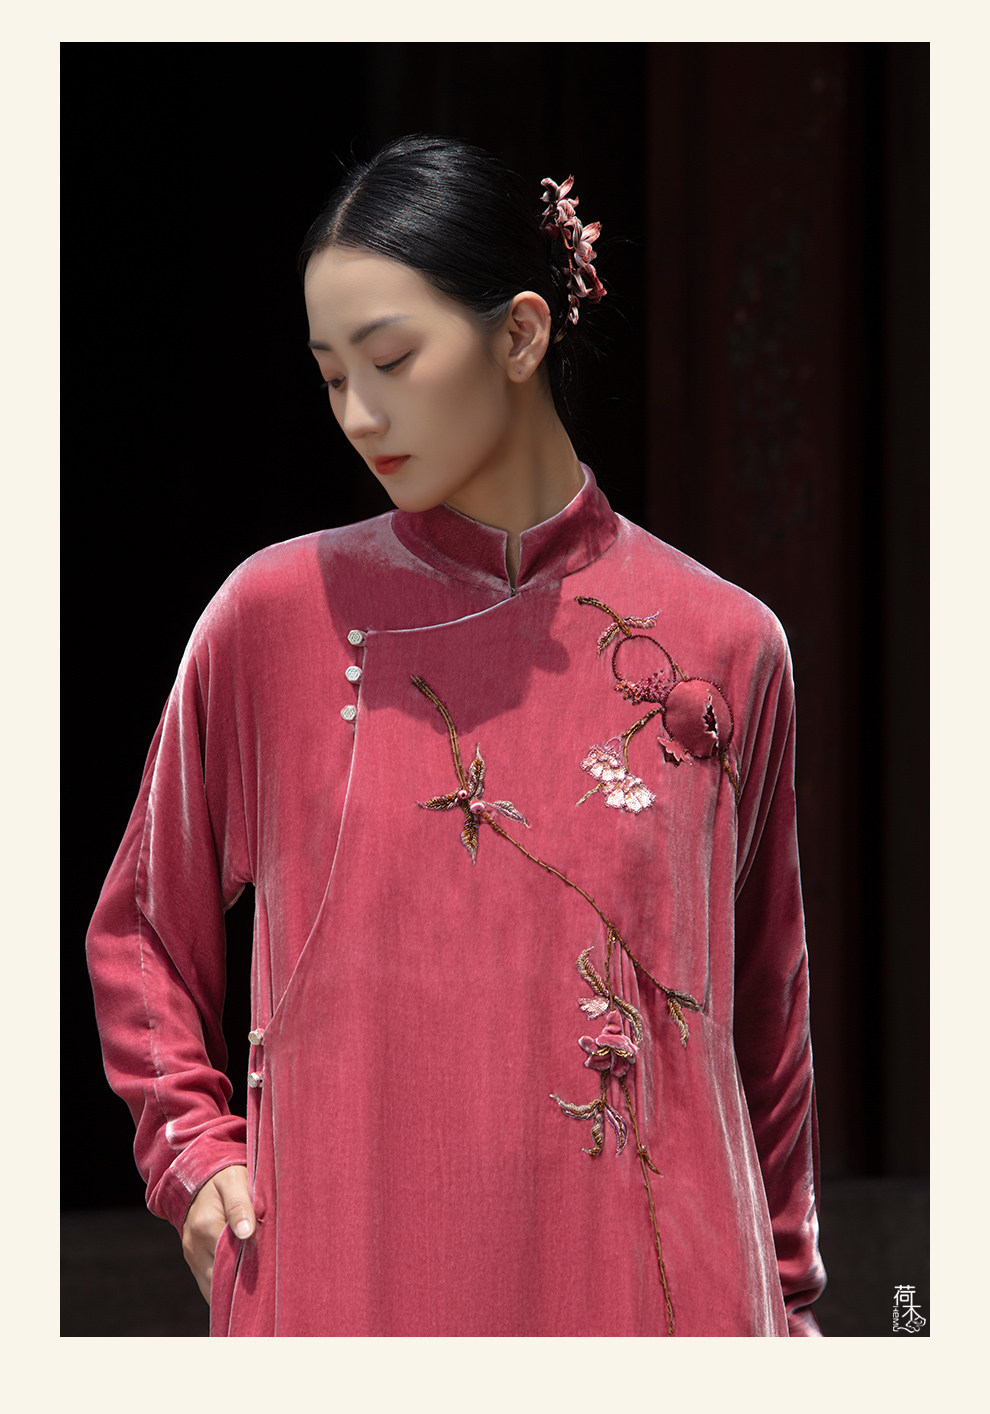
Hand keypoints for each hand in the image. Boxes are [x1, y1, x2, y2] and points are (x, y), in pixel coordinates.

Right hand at [181, 1164, 255, 1304]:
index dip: (252, 1266)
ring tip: (258, 1287)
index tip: (272, 1267)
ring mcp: (192, 1256)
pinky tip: (242, 1284)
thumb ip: (240, 1206)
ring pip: (212, 1287)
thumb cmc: (224, 1178)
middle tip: (269, 1282)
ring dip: (233, 1289)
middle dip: (243, 1284)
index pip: (231, 1258)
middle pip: (220, 1278)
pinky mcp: (193, 1261)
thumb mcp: (234, 1182)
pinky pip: (207, 1284)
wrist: (199, 1178)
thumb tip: (247, 1233)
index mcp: (206, 1225)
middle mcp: (195, 1246)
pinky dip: (224, 1286)